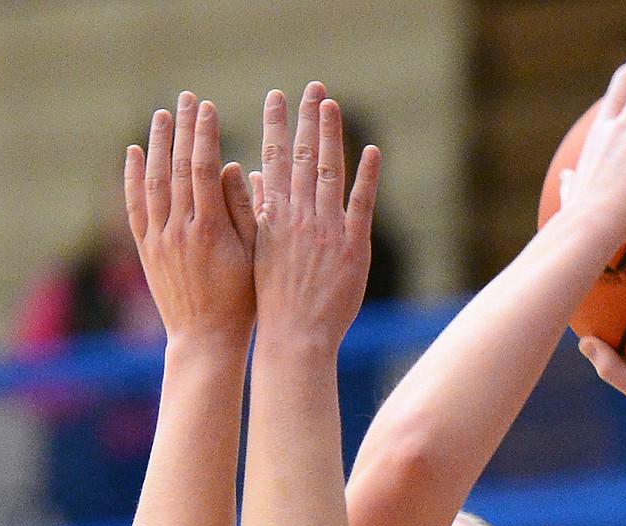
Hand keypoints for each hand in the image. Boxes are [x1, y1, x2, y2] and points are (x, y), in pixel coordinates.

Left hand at [125, 92, 256, 348]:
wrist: (205, 341)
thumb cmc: (241, 303)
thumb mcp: (253, 258)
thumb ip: (242, 211)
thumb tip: (230, 167)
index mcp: (210, 231)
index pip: (203, 170)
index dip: (204, 135)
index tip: (209, 107)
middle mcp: (179, 232)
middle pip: (177, 169)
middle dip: (182, 130)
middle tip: (186, 98)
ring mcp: (159, 241)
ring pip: (153, 183)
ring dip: (157, 145)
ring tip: (162, 115)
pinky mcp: (146, 252)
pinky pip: (135, 208)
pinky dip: (132, 178)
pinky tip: (134, 152)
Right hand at [249, 82, 378, 350]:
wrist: (294, 338)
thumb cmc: (273, 301)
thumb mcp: (257, 252)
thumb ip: (256, 210)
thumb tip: (253, 175)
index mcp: (275, 218)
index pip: (274, 161)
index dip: (276, 126)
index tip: (277, 97)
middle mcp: (300, 218)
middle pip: (302, 158)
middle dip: (306, 119)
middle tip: (312, 87)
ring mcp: (328, 231)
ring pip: (329, 173)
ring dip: (331, 136)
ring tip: (331, 105)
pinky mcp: (353, 248)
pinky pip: (361, 205)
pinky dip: (367, 178)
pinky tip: (372, 152)